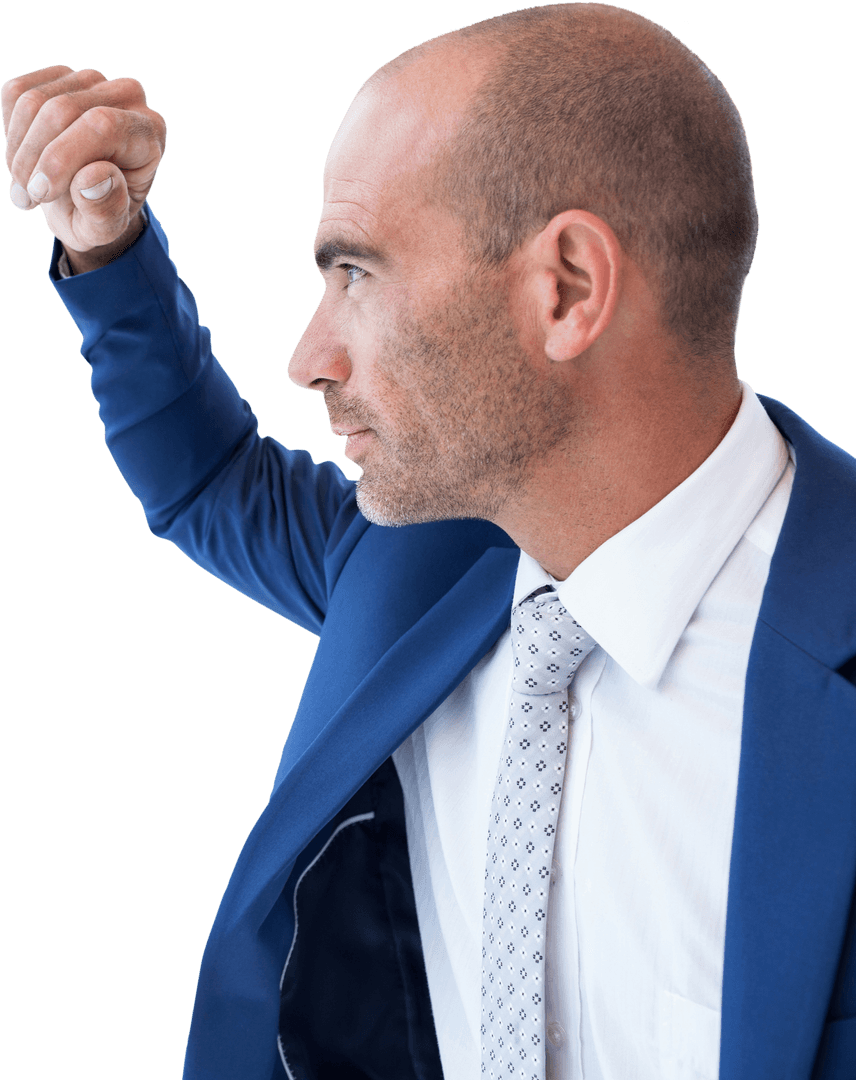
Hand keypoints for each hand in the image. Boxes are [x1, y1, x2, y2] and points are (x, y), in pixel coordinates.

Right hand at [2, 66, 165, 263]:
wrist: (83, 202)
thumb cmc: (100, 215)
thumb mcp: (106, 229)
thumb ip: (105, 210)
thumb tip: (92, 176)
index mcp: (149, 132)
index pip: (101, 126)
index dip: (61, 158)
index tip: (40, 194)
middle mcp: (125, 96)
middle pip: (61, 110)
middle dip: (34, 159)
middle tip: (28, 198)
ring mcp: (89, 80)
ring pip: (33, 102)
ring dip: (19, 152)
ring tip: (26, 189)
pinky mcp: (55, 77)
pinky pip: (15, 94)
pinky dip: (12, 135)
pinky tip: (24, 163)